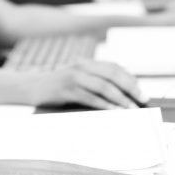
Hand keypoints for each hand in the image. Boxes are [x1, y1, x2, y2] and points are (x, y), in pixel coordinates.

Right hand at [29, 58, 144, 109]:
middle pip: (112, 74)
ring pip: (103, 86)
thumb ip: (94, 82)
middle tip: (142, 100)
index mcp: (87, 63)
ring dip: (120, 98)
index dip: (130, 79)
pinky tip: (114, 111)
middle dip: (130, 87)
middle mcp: (82, 66)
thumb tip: (121, 95)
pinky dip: (105, 105)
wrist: (32, 88)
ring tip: (132, 109)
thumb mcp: (78, 80)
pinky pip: (90, 97)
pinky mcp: (66, 90)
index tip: (141, 92)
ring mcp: (73, 77)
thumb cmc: (58, 88)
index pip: (114, 67)